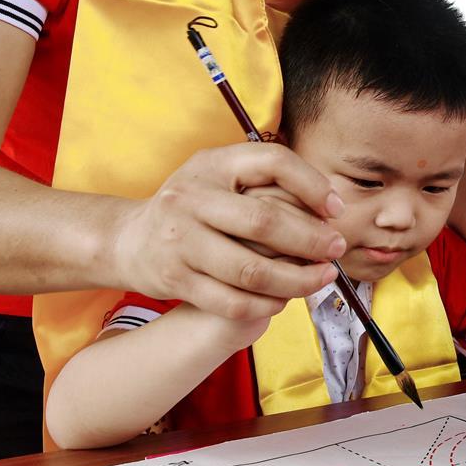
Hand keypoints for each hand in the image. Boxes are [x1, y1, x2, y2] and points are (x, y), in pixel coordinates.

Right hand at [111, 142, 344, 319]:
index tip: (334, 208)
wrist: (129, 239)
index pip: (273, 162)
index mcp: (212, 163)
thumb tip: (328, 201)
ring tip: (321, 278)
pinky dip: (265, 304)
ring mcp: (181, 241)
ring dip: (296, 279)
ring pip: (252, 270)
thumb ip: (263, 180)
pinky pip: (231, 301)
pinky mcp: (176, 279)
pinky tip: (284, 299)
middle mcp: (193, 198)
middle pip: (265, 221)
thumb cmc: (193, 206)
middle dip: (311, 239)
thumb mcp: (218, 176)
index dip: (312, 184)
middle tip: (337, 249)